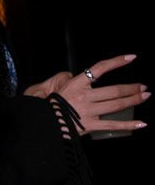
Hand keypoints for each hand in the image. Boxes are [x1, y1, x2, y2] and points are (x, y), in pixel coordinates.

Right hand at [25, 55, 147, 134]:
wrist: (40, 124)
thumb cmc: (43, 105)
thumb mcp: (48, 85)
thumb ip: (62, 78)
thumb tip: (71, 75)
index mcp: (76, 84)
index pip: (100, 68)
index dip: (117, 62)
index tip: (131, 58)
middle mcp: (85, 96)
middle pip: (114, 90)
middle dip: (132, 87)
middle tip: (144, 86)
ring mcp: (89, 112)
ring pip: (116, 105)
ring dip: (133, 100)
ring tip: (145, 96)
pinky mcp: (90, 126)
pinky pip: (112, 125)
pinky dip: (128, 124)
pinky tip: (141, 124)